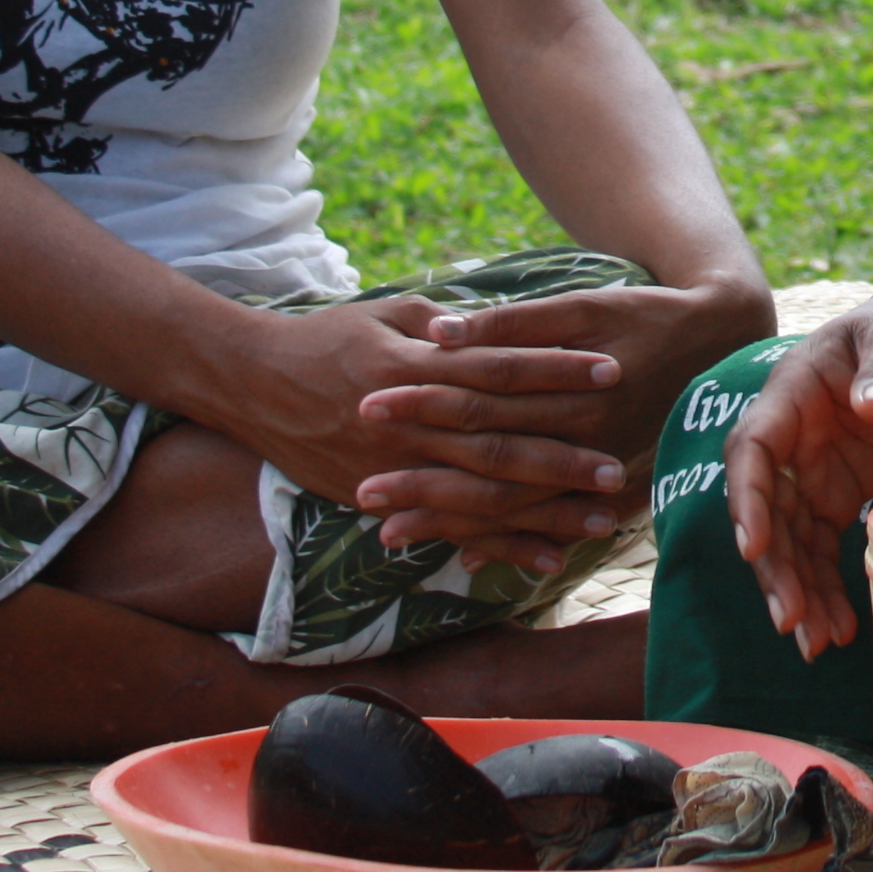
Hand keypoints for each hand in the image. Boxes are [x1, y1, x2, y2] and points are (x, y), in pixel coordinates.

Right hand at [217, 292, 626, 528]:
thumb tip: (498, 324)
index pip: (500, 368)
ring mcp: (396, 467)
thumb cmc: (327, 339)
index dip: (555, 370)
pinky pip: (451, 527)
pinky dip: (500, 545)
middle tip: (619, 465)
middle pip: (500, 441)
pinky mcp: (382, 498)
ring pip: (483, 494)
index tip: (610, 371)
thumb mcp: (385, 314)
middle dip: (562, 456)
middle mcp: (411, 422)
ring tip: (602, 518)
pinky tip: (546, 558)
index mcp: (418, 366)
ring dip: (546, 510)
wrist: (252, 383)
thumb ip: (443, 323)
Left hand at [352, 274, 773, 571]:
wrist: (721, 349)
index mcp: (568, 392)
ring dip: (450, 523)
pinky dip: (507, 543)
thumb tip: (440, 333)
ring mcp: (597, 478)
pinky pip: (551, 528)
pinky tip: (465, 556)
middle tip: (362, 491)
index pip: (478, 403)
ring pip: (512, 510)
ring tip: (390, 532)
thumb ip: (512, 322)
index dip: (420, 406)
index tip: (365, 408)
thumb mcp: (585, 305)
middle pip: (486, 468)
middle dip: (421, 481)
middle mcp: (581, 443)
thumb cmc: (644, 317)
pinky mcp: (613, 498)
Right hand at [723, 286, 872, 656]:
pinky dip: (823, 589)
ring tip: (814, 643)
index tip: (752, 545)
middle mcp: (785, 444)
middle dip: (773, 568)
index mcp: (787, 398)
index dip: (747, 499)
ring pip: (787, 543)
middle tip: (790, 620)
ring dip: (796, 592)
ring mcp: (805, 476)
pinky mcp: (829, 499)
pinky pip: (816, 550)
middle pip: (764, 512)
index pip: (753, 451)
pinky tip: (837, 629)